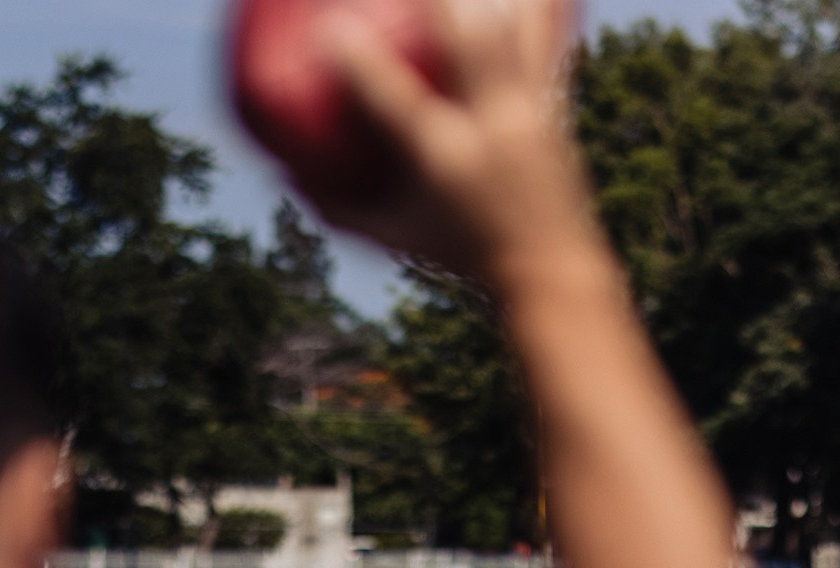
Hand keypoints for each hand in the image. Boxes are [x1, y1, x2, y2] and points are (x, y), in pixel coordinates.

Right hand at [312, 0, 590, 277]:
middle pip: (473, 38)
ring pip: (522, 25)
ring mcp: (528, 111)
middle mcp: (490, 128)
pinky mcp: (555, 102)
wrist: (546, 269)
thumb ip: (336, 205)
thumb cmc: (459, 250)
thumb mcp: (391, 236)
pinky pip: (553, 35)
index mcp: (442, 159)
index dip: (359, 62)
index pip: (394, 100)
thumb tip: (285, 172)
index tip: (327, 29)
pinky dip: (547, 4)